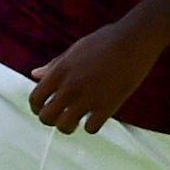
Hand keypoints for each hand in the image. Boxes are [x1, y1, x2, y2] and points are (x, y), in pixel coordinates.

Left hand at [27, 19, 164, 134]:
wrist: (134, 40)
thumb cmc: (105, 41)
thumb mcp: (74, 50)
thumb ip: (54, 66)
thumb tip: (35, 74)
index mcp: (59, 72)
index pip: (35, 99)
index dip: (37, 107)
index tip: (44, 108)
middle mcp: (69, 87)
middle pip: (46, 117)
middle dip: (51, 120)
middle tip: (61, 116)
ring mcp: (87, 98)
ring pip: (65, 127)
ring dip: (69, 126)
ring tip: (77, 120)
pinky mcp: (107, 106)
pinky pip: (91, 128)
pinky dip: (92, 126)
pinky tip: (97, 117)